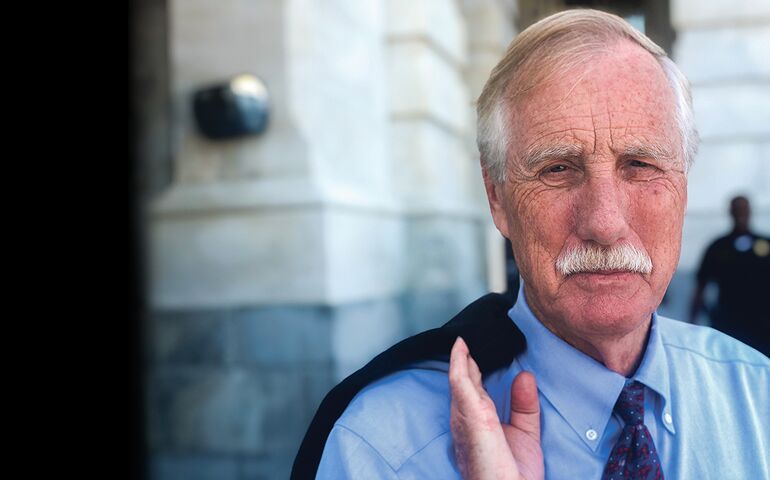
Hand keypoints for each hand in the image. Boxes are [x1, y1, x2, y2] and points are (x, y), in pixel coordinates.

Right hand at [449, 337, 543, 479]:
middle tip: (466, 343)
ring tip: (463, 340)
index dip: (472, 375)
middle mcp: (465, 420)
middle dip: (463, 363)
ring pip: (459, 379)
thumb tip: (526, 375)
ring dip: (460, 358)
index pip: (472, 394)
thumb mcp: (525, 433)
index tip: (473, 358)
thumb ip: (524, 405)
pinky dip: (459, 360)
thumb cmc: (513, 474)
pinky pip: (460, 379)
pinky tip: (462, 346)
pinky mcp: (470, 411)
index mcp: (476, 426)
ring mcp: (465, 415)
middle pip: (463, 384)